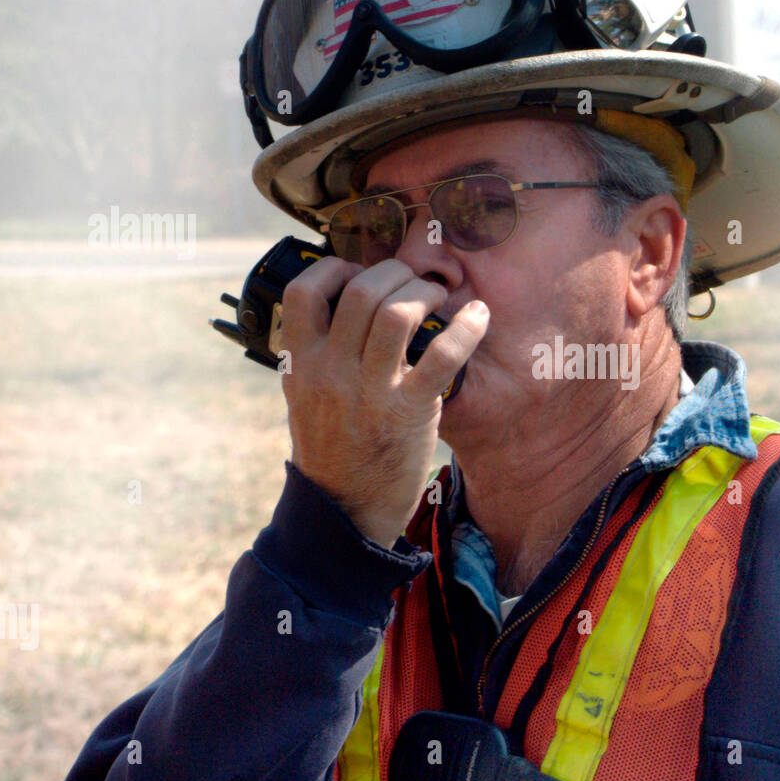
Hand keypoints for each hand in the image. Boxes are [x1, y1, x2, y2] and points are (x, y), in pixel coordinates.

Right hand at [278, 256, 487, 545]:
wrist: (347, 511)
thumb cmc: (333, 448)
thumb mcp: (306, 397)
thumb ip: (319, 352)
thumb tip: (343, 304)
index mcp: (301, 364)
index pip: (304, 291)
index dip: (335, 269)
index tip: (359, 273)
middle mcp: (331, 372)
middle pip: (360, 291)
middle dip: (394, 273)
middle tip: (411, 280)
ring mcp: (370, 391)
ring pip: (396, 314)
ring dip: (423, 292)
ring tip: (436, 295)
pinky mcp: (410, 411)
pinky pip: (442, 356)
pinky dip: (466, 328)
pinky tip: (478, 316)